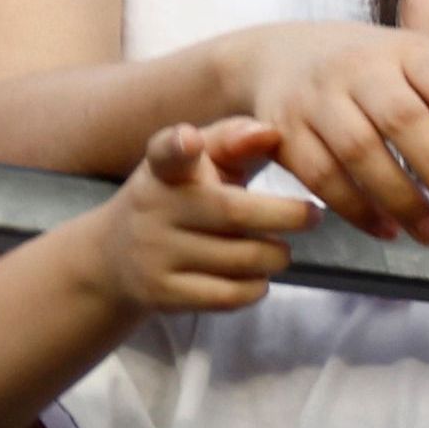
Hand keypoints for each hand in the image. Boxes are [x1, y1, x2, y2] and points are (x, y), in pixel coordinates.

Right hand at [89, 121, 312, 312]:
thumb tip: (268, 132)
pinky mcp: (161, 293)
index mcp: (164, 171)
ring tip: (276, 249)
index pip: (166, 153)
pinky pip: (230, 295)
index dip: (178, 146)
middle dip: (288, 216)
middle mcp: (153, 209)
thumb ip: (234, 140)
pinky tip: (256, 276)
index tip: (188, 139)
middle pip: (236, 214)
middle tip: (312, 215)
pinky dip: (257, 287)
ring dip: (276, 255)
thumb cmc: (183, 198)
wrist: (116, 257)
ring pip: (243, 259)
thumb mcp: (202, 162)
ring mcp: (153, 253)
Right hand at [220, 21, 428, 241]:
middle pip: (404, 120)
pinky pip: (319, 175)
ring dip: (401, 200)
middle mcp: (359, 68)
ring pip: (358, 152)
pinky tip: (388, 230)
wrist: (277, 56)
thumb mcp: (420, 76)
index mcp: (408, 51)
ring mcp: (315, 97)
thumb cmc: (374, 75)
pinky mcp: (281, 129)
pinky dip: (356, 209)